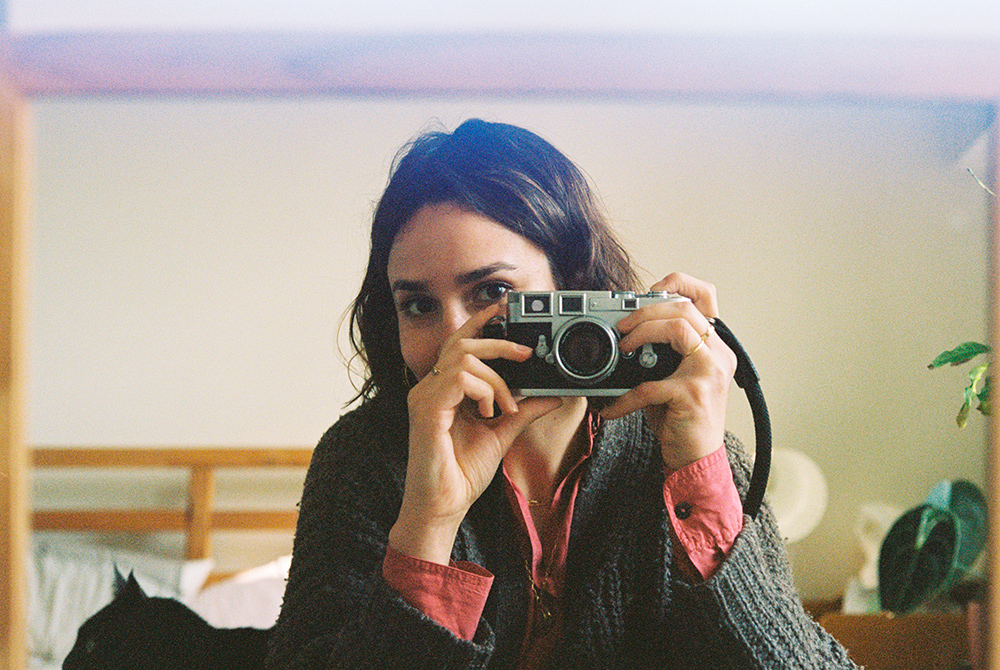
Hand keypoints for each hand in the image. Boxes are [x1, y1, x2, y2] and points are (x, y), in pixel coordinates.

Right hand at [390, 305, 561, 563]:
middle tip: (527, 353)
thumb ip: (524, 410)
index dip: (481, 322)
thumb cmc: (462, 474)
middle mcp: (429, 388)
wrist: (442, 507)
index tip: (505, 309)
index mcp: (443, 390)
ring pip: (463, 357)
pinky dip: (484, 391)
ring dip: (496, 377)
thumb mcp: (502, 434)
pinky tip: (490, 413)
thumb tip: (552, 393)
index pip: (459, 344)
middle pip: (460, 341)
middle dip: (498, 340)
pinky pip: (459, 379)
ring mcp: (424, 397)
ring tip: (505, 406)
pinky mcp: (426, 410)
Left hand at [599, 273, 736, 469]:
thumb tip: (622, 331)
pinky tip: (610, 407)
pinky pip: (650, 385)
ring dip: (641, 332)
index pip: (706, 296)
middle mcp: (718, 354)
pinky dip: (624, 397)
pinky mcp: (693, 396)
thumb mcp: (673, 376)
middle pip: (684, 308)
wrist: (696, 459)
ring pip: (677, 330)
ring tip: (622, 348)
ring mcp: (709, 373)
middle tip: (622, 327)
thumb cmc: (680, 416)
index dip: (678, 283)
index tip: (650, 290)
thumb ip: (659, 351)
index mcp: (714, 345)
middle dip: (645, 311)